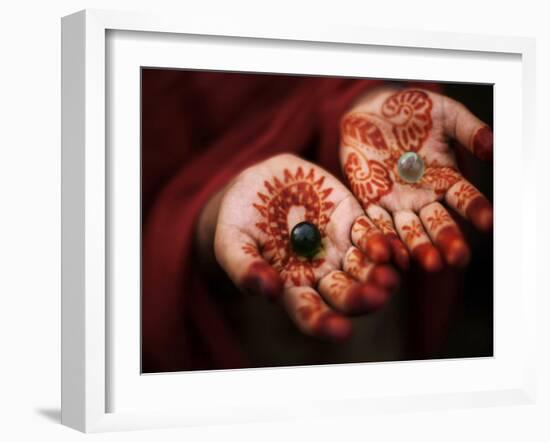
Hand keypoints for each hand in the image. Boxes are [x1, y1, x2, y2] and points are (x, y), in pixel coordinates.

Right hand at [211, 154, 398, 340]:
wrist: (258, 183)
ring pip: (364, 267)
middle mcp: (321, 272)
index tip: (340, 331)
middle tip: (374, 297)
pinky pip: (370, 233)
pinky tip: (388, 249)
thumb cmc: (239, 220)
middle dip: (360, 298)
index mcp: (291, 286)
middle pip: (345, 293)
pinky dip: (381, 242)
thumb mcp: (230, 242)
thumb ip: (244, 268)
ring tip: (387, 278)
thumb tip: (269, 293)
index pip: (309, 311)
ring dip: (378, 274)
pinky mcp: (350, 218)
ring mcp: (339, 246)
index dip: (324, 323)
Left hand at [339, 86, 492, 271]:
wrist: (371, 110)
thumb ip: (468, 130)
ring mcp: (397, 202)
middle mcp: (424, 197)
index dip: (476, 209)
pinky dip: (384, 238)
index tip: (487, 222)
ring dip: (419, 247)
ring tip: (430, 262)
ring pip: (410, 230)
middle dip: (448, 240)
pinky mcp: (370, 201)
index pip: (465, 198)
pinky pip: (377, 222)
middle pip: (439, 223)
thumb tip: (492, 147)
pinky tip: (392, 253)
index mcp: (446, 179)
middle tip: (457, 258)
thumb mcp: (444, 114)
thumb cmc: (411, 111)